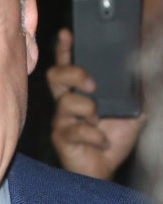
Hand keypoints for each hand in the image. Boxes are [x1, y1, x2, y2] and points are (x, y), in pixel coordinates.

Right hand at [47, 28, 144, 180]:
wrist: (104, 169)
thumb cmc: (113, 138)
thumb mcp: (132, 110)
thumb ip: (135, 93)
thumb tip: (149, 72)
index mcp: (80, 92)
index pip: (68, 64)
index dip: (65, 48)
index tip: (67, 34)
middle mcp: (66, 102)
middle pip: (55, 75)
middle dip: (73, 73)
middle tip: (92, 84)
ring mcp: (62, 120)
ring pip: (66, 101)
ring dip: (88, 108)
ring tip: (99, 120)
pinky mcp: (62, 137)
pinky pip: (76, 129)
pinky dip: (96, 136)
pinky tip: (103, 141)